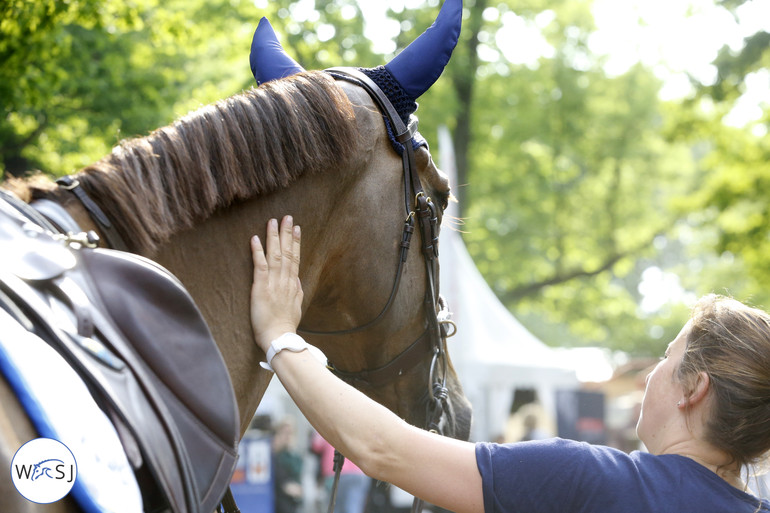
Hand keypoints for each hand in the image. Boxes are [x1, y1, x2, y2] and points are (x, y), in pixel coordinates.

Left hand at [250, 216, 302, 352]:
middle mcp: (285, 280)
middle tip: (287, 217)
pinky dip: (258, 252)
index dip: (295, 242)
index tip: (297, 228)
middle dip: (287, 233)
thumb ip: (297, 291)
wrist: (279, 337)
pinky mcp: (261, 288)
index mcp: (293, 285)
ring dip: (274, 237)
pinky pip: (260, 266)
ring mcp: (274, 283)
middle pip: (287, 252)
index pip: (295, 258)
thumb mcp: (297, 307)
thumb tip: (297, 279)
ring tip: (273, 221)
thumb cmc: (286, 325)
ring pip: (275, 255)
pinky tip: (256, 238)